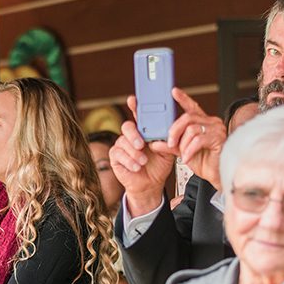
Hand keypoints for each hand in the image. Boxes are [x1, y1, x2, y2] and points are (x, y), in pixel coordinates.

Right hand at [111, 98, 175, 215]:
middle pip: (127, 126)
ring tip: (143, 161)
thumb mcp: (168, 150)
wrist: (151, 184)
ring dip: (134, 153)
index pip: (139, 115)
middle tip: (142, 144)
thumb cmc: (159, 165)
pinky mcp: (116, 157)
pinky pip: (118, 154)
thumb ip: (167, 139)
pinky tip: (136, 166)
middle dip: (134, 134)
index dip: (135, 106)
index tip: (134, 99)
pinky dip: (129, 161)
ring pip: (122, 142)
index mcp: (144, 131)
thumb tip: (167, 131)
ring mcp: (122, 146)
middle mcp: (131, 136)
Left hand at [163, 88, 226, 189]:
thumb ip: (170, 145)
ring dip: (182, 143)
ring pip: (192, 129)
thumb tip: (154, 142)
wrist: (216, 174)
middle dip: (174, 130)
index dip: (183, 98)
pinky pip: (199, 140)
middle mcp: (211, 122)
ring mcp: (216, 129)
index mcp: (202, 123)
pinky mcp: (219, 138)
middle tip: (169, 142)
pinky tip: (187, 158)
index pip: (192, 107)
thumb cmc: (204, 162)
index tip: (173, 91)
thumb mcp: (182, 151)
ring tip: (182, 154)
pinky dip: (189, 150)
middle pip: (187, 117)